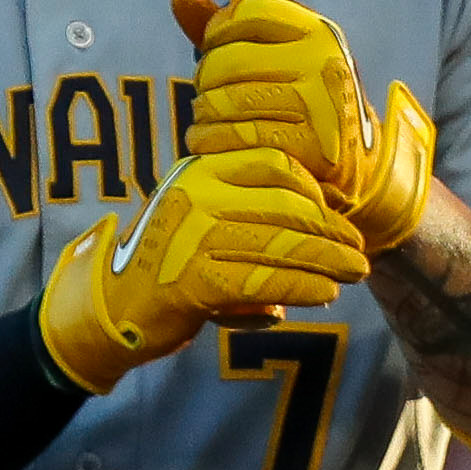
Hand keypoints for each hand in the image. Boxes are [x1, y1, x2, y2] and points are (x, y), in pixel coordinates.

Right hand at [37, 149, 369, 393]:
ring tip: (354, 273)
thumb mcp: (197, 212)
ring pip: (283, 246)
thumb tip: (322, 213)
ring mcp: (192, 237)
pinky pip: (266, 282)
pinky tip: (325, 294)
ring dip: (328, 262)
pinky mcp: (193, 281)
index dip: (315, 189)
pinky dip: (304, 288)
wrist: (112, 304)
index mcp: (197, 170)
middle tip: (358, 250)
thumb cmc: (168, 259)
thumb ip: (243, 204)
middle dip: (332, 231)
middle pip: (287, 206)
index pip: (274, 164)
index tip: (335, 213)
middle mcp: (195, 195)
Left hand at [173, 0, 435, 250]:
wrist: (356, 172)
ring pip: (224, 99)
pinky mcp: (309, 146)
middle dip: (206, 80)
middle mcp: (324, 62)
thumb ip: (230, 28)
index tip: (217, 53)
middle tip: (210, 97)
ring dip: (203, 115)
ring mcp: (319, 104)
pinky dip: (210, 142)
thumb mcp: (280, 59)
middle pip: (226, 59)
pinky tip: (209, 145)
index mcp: (319, 33)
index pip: (244, 14)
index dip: (217, 33)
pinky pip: (234, 136)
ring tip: (207, 122)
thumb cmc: (303, 106)